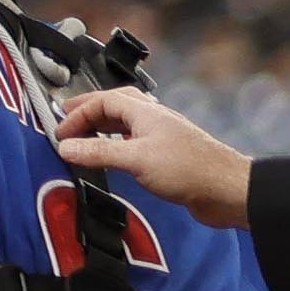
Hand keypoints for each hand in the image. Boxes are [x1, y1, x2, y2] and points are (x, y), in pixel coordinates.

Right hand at [51, 83, 254, 229]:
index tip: (60, 133)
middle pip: (115, 104)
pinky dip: (117, 143)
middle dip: (88, 110)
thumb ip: (99, 152)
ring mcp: (162, 137)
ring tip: (85, 137)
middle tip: (67, 120)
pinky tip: (115, 156)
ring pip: (126, 122)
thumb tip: (66, 146)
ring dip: (103, 125)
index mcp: (145, 112)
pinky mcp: (168, 156)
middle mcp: (153, 120)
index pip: (102, 100)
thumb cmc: (191, 169)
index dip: (77, 113)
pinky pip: (135, 141)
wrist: (228, 190)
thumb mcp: (136, 160)